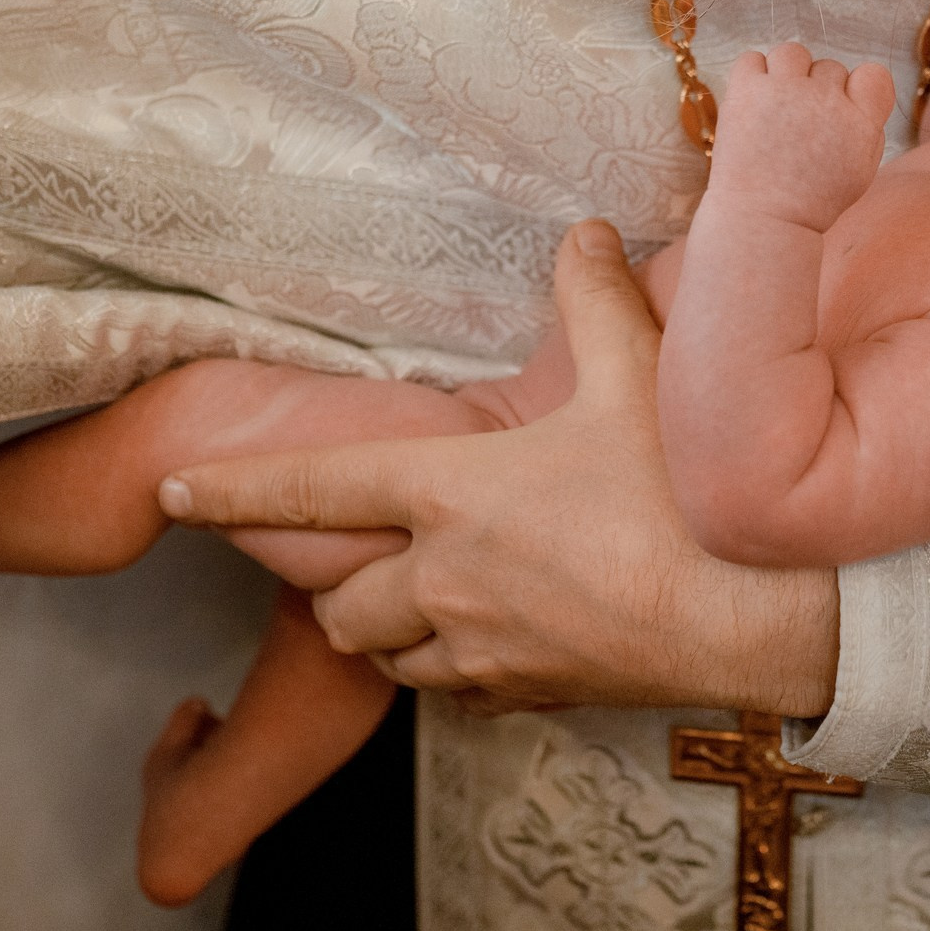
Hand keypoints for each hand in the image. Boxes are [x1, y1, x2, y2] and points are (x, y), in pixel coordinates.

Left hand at [160, 221, 841, 716]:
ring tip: (424, 601)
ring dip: (388, 633)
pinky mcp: (527, 696)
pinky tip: (496, 639)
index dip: (229, 492)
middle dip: (337, 584)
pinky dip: (455, 668)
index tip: (173, 496)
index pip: (308, 492)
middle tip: (365, 558)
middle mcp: (444, 582)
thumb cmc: (687, 500)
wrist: (756, 620)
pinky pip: (456, 692)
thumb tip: (583, 234)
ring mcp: (481, 650)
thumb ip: (598, 301)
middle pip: (337, 604)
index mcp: (450, 496)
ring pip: (384, 658)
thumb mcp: (642, 381)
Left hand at [707, 43, 895, 229]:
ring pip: (793, 53)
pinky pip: (753, 58)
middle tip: (799, 126)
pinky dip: (753, 75)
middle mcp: (826, 101)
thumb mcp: (859, 170)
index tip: (839, 111)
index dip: (856, 89)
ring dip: (786, 74)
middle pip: (830, 67)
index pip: (873, 74)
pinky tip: (754, 103)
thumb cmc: (810, 201)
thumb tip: (854, 88)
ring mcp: (785, 91)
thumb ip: (865, 126)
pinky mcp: (747, 90)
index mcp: (861, 123)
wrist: (763, 221)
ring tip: (775, 109)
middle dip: (817, 90)